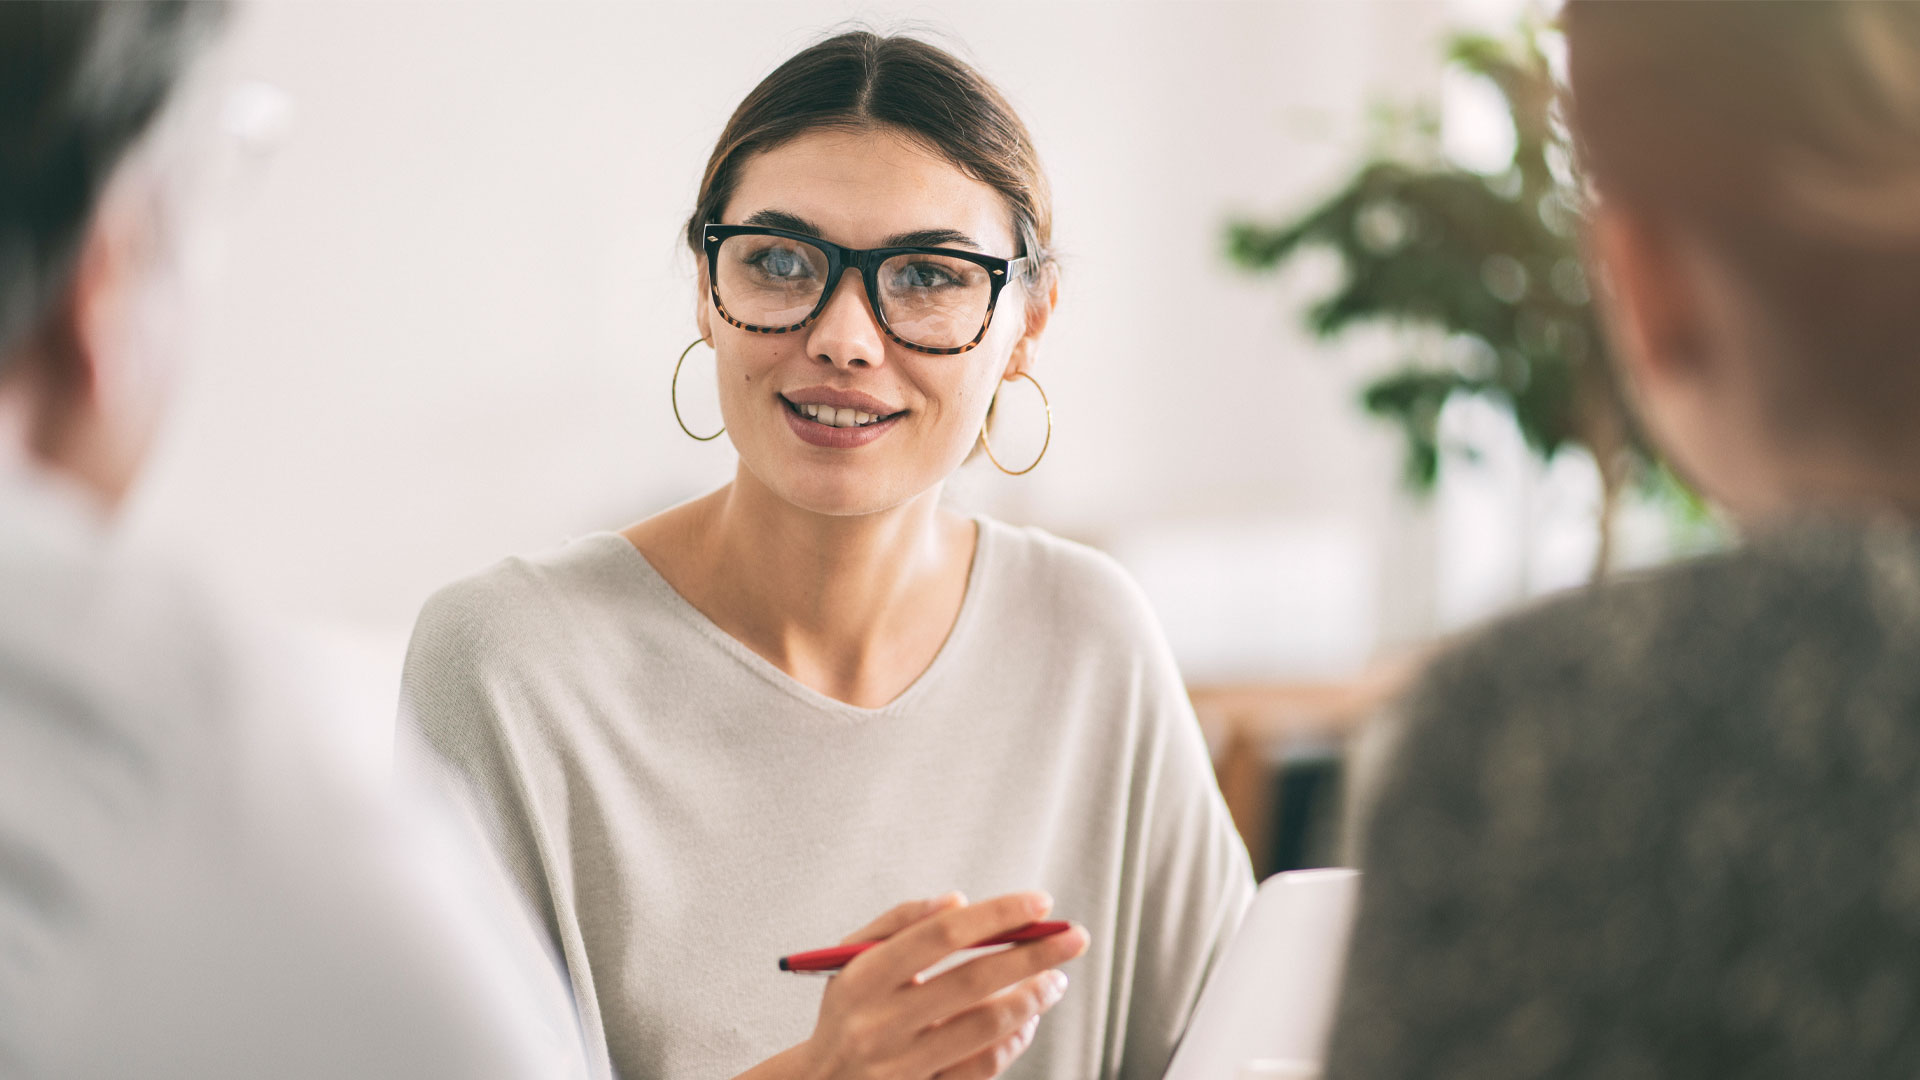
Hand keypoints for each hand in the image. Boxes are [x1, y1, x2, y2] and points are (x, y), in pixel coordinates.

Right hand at [796, 891, 1088, 1079]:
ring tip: (1055, 979)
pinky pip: (981, 1068)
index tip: (1041, 903)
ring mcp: (902, 1066)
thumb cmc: (848, 1008)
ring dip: (1031, 1000)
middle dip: (1033, 956)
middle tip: (1075, 938)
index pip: (941, 936)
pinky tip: (1028, 1019)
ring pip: (984, 1029)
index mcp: (863, 978)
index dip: (996, 915)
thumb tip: (959, 902)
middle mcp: (880, 1024)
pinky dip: (1013, 1041)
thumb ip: (900, 921)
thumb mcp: (853, 956)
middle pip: (972, 982)